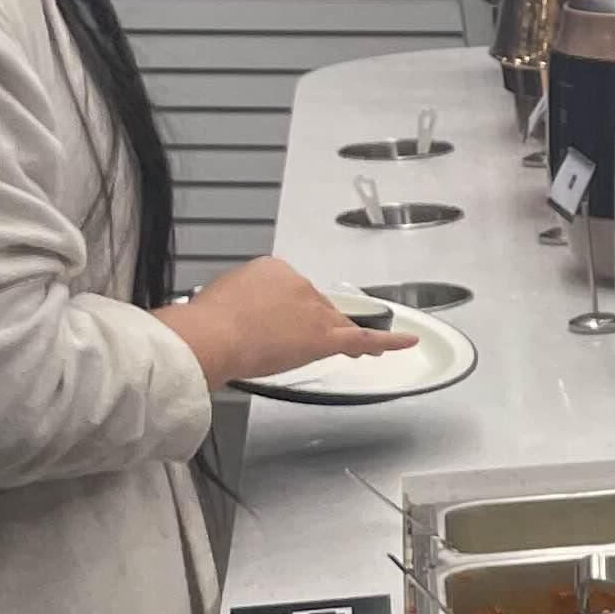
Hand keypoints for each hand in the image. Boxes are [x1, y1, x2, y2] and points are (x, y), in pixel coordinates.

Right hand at [160, 259, 400, 391]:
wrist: (212, 336)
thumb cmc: (208, 321)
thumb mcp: (221, 295)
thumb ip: (243, 299)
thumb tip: (247, 311)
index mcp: (272, 268)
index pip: (288, 291)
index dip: (277, 311)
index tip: (263, 321)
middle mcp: (299, 283)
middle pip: (311, 308)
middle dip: (295, 325)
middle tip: (267, 340)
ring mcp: (314, 309)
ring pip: (331, 323)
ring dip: (327, 334)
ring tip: (311, 345)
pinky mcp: (325, 337)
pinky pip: (363, 339)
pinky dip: (388, 341)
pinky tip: (406, 341)